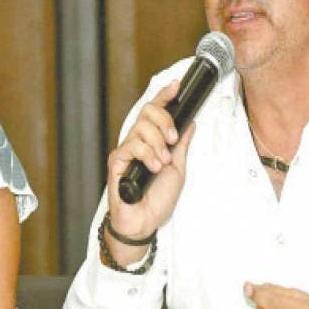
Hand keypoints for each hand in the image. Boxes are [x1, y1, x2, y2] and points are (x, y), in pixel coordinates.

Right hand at [105, 81, 195, 256]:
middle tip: (173, 140)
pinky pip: (132, 145)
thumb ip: (182, 146)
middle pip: (148, 111)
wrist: (145, 221)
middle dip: (165, 121)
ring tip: (162, 162)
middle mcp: (138, 141)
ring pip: (142, 128)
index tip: (176, 86)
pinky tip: (153, 167)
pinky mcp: (117, 161)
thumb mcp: (178, 168)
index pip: (156, 111)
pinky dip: (147, 154)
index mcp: (152, 141)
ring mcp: (126, 150)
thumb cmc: (157, 199)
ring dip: (158, 144)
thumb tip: (191, 124)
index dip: (165, 95)